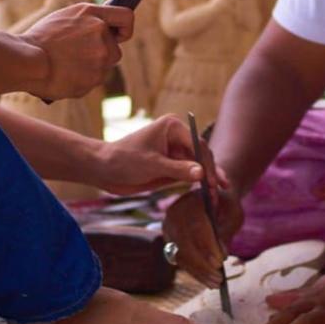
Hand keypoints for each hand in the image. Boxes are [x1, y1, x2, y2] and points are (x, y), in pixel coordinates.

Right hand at [18, 3, 132, 100]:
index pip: (127, 17)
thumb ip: (89, 21)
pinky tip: (64, 76)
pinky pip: (92, 82)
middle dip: (101, 55)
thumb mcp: (65, 18)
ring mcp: (100, 58)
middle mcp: (102, 35)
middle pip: (115, 51)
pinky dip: (81, 81)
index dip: (125, 29)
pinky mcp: (94, 79)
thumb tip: (104, 30)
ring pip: (103, 69)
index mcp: (93, 15)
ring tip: (66, 66)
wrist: (26, 62)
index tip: (118, 35)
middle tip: (77, 56)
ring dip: (91, 69)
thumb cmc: (40, 39)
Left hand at [95, 114, 229, 195]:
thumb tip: (202, 173)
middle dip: (211, 172)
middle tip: (220, 189)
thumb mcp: (152, 165)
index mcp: (173, 127)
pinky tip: (208, 194)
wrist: (104, 170)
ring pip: (198, 166)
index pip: (197, 144)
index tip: (212, 181)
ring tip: (216, 196)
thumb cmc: (123, 160)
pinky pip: (190, 174)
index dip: (207, 163)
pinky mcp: (172, 166)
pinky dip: (198, 184)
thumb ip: (178, 169)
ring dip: (208, 179)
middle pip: (201, 155)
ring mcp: (175, 152)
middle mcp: (177, 137)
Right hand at [161, 181, 243, 288]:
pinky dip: (195, 271)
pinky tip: (208, 280)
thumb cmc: (227, 207)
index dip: (207, 245)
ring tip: (216, 283)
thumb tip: (221, 254)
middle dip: (202, 264)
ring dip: (199, 271)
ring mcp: (169, 227)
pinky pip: (180, 259)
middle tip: (219, 278)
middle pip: (185, 242)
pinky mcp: (169, 241)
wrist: (214, 200)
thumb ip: (226, 231)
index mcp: (191, 200)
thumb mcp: (233, 214)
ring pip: (181, 254)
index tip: (220, 262)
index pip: (196, 225)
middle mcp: (175, 212)